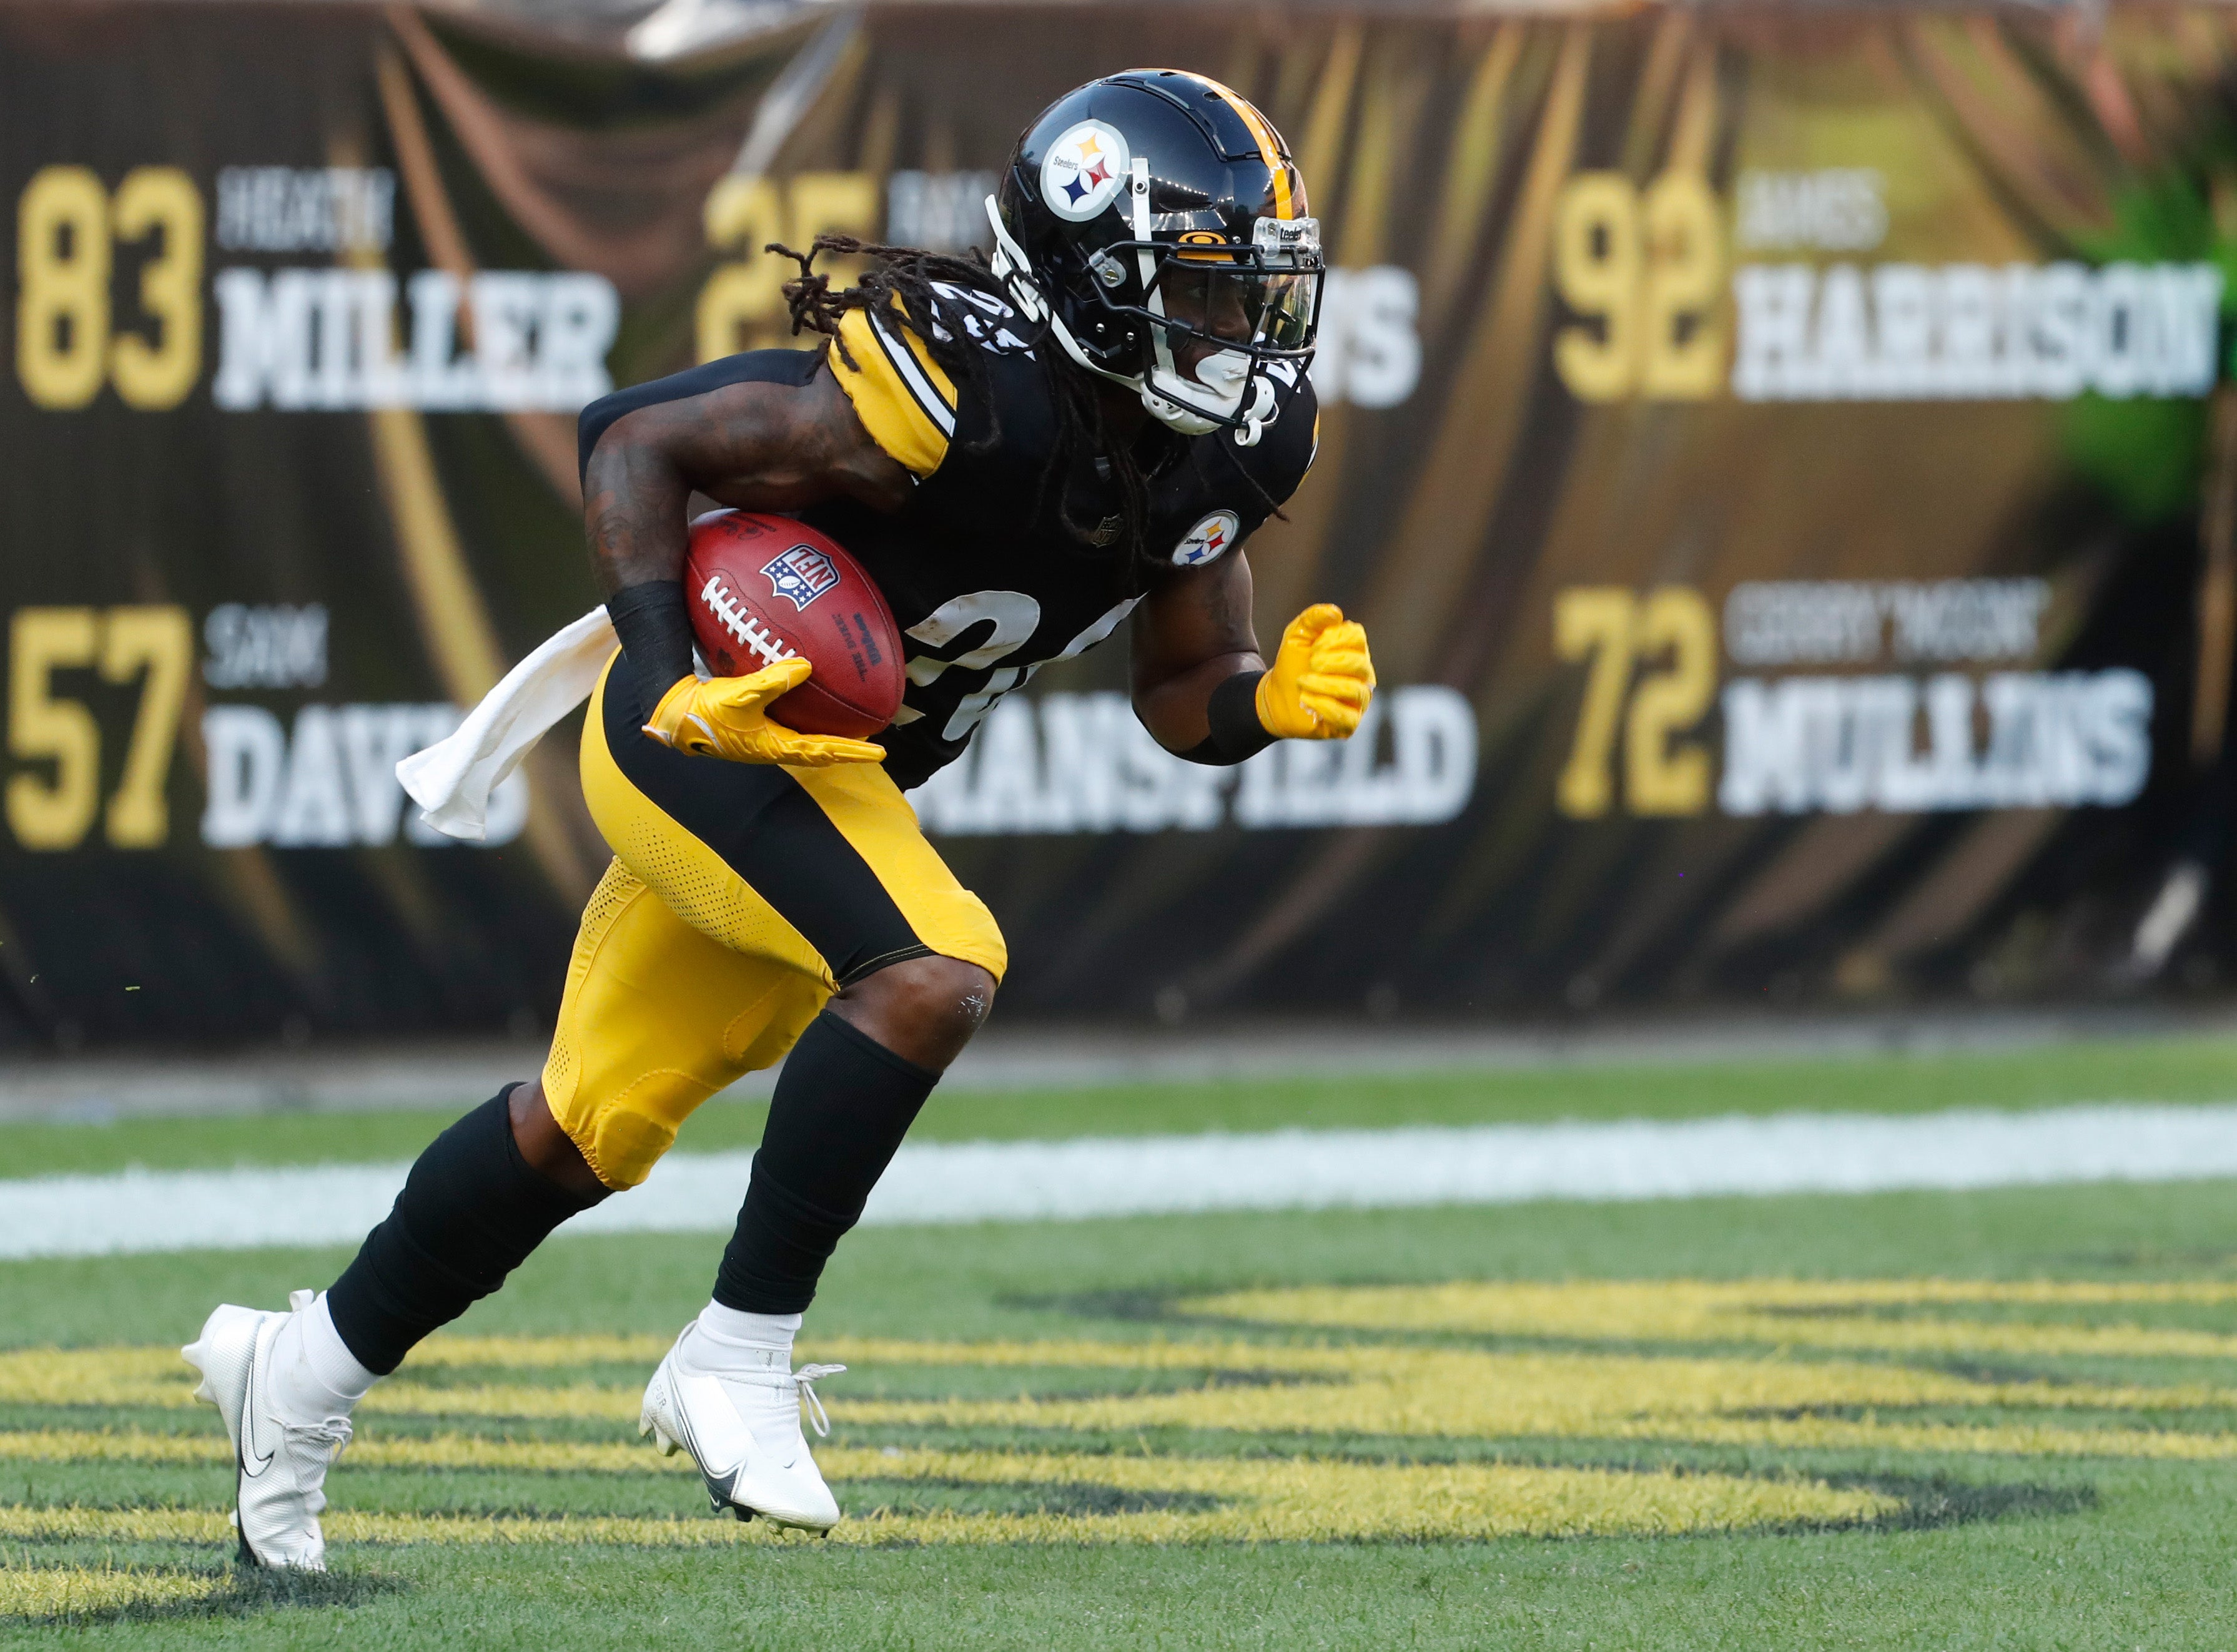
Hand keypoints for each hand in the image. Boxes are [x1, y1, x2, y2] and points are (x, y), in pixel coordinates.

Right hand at [641, 659, 885, 766]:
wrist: (674, 715)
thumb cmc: (705, 710)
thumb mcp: (739, 694)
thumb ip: (773, 681)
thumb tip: (807, 667)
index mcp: (774, 746)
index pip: (823, 751)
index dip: (853, 752)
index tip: (880, 752)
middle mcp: (773, 748)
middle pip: (820, 753)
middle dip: (847, 751)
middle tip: (874, 747)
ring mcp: (764, 741)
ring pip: (807, 744)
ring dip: (831, 741)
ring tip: (853, 733)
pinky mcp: (754, 731)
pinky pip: (792, 731)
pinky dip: (810, 727)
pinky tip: (812, 712)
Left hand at [1255, 603, 1375, 738]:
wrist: (1276, 696)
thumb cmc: (1293, 663)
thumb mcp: (1297, 635)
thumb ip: (1313, 619)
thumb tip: (1335, 613)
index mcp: (1354, 649)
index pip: (1357, 637)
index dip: (1333, 639)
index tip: (1313, 646)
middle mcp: (1363, 674)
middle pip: (1359, 664)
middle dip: (1329, 662)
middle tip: (1309, 664)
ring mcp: (1358, 700)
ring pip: (1355, 691)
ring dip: (1324, 685)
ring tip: (1303, 682)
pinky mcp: (1348, 724)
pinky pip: (1348, 718)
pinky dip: (1325, 707)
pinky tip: (1306, 700)